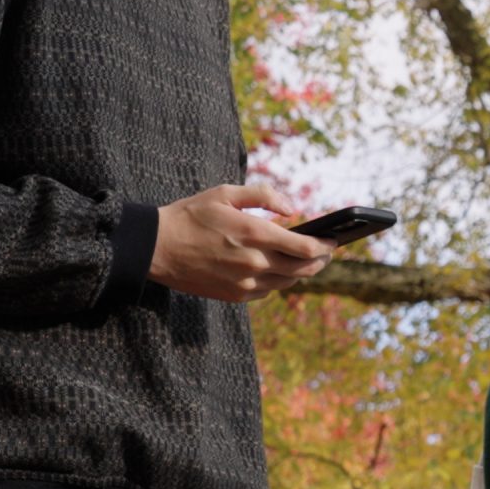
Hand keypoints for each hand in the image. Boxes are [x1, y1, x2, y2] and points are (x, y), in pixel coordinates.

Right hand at [150, 184, 335, 301]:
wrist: (156, 248)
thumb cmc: (190, 215)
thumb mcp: (225, 193)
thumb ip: (264, 196)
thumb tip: (292, 210)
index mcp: (254, 234)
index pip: (305, 248)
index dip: (325, 246)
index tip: (334, 241)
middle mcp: (253, 262)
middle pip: (303, 269)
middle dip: (320, 261)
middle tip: (326, 252)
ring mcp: (244, 283)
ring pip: (288, 282)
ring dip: (302, 272)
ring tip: (306, 261)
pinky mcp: (235, 295)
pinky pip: (268, 292)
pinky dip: (279, 281)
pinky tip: (277, 270)